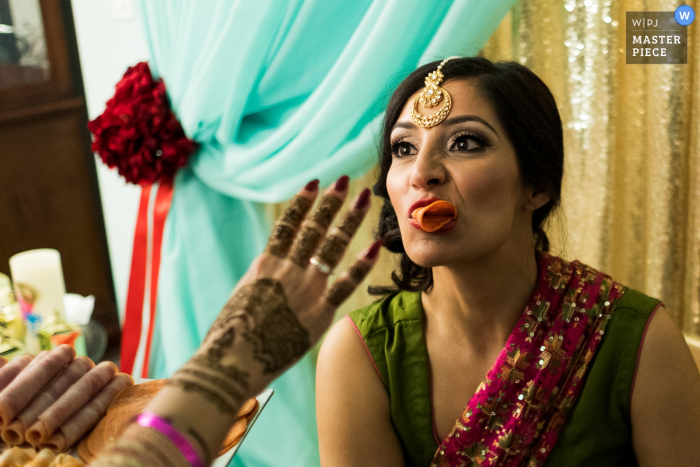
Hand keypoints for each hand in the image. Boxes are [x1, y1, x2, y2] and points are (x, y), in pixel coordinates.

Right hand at [166, 176, 380, 415]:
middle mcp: (286, 270)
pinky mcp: (319, 312)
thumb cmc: (228, 339)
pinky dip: (362, 264)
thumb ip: (261, 286)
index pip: (287, 224)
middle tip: (346, 182)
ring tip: (363, 199)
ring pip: (331, 246)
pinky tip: (375, 245)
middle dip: (331, 203)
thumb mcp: (241, 301)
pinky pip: (345, 284)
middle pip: (313, 227)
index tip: (315, 183)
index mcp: (264, 265)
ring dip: (349, 220)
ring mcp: (305, 289)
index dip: (303, 202)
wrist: (230, 363)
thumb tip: (268, 280)